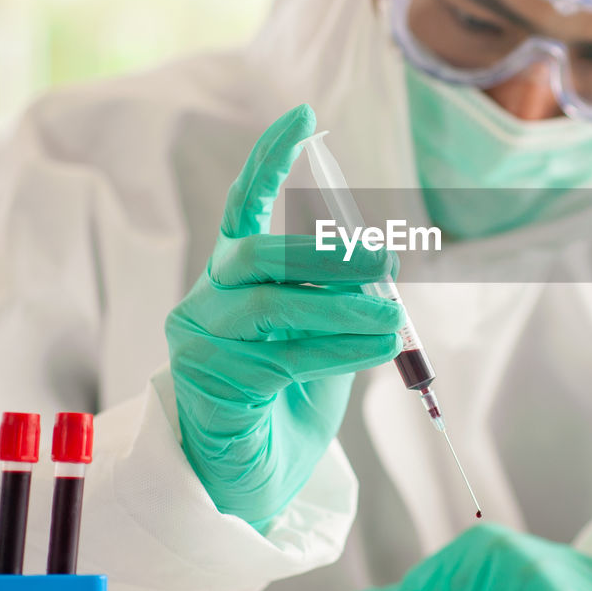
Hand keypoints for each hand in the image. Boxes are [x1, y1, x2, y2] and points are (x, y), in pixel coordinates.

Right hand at [166, 103, 404, 529]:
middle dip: (326, 254)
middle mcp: (208, 296)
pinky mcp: (208, 380)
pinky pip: (280, 356)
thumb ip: (338, 296)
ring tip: (392, 322)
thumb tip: (381, 268)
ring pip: (270, 306)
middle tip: (384, 265)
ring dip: (340, 309)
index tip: (304, 116)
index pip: (243, 203)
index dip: (270, 158)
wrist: (255, 474)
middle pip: (258, 252)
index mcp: (234, 273)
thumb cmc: (291, 397)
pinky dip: (337, 349)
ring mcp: (200, 338)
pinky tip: (378, 347)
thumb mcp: (322, 332)